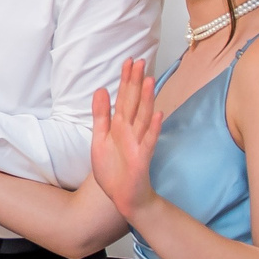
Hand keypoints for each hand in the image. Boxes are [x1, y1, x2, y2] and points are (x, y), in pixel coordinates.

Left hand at [91, 58, 161, 220]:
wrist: (123, 196)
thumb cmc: (114, 169)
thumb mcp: (99, 138)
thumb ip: (100, 115)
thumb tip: (100, 90)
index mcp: (120, 126)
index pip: (124, 98)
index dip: (125, 80)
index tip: (128, 61)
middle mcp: (131, 131)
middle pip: (134, 103)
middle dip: (135, 83)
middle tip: (139, 62)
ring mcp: (139, 143)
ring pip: (144, 117)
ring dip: (147, 99)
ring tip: (149, 80)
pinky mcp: (143, 157)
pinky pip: (149, 140)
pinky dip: (153, 128)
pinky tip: (158, 114)